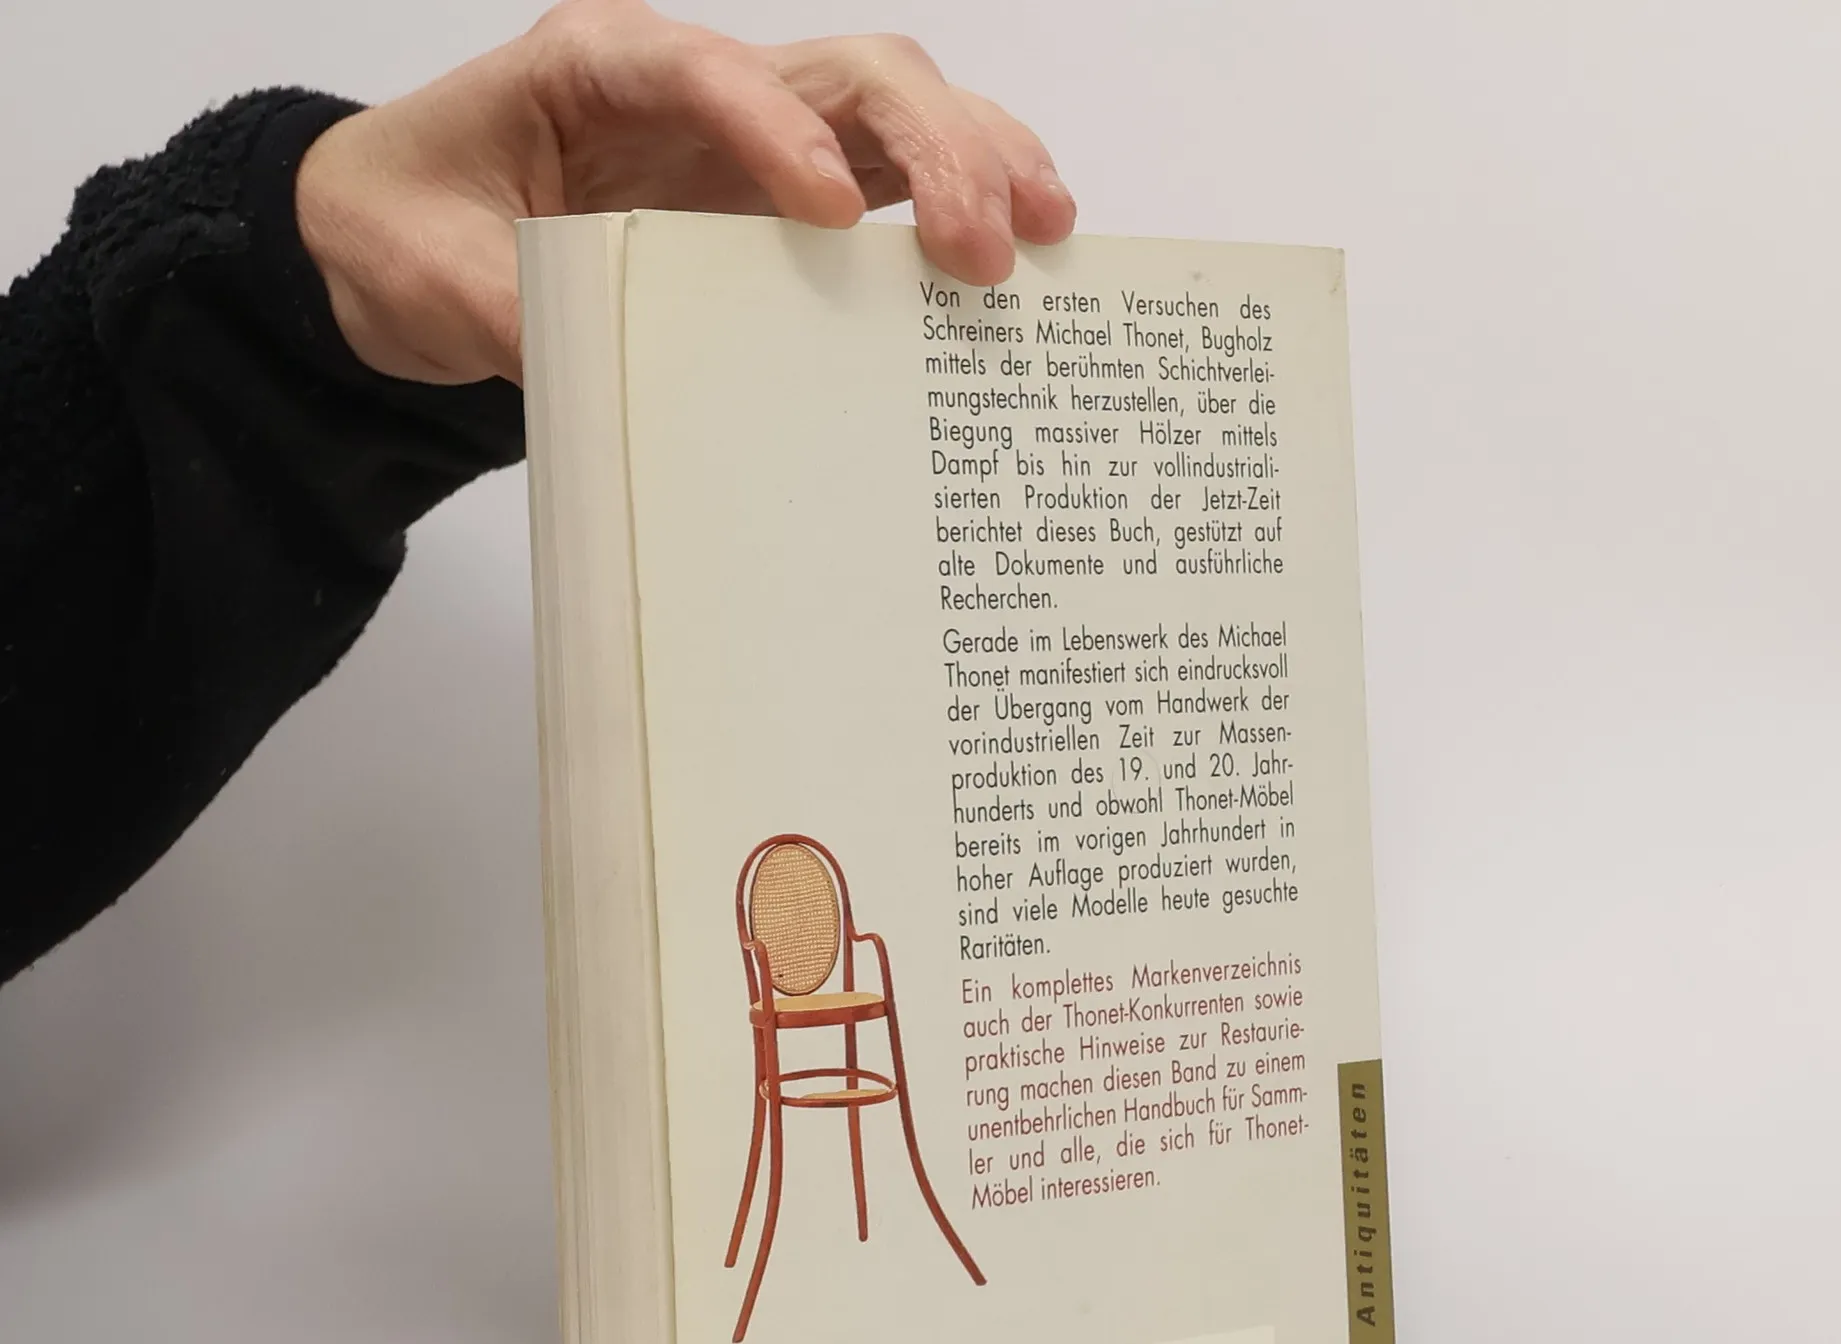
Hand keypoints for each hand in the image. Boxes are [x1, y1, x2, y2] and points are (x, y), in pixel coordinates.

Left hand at [296, 2, 1076, 384]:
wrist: (399, 234)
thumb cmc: (408, 224)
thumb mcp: (426, 276)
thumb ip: (506, 315)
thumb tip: (600, 382)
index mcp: (594, 68)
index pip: (704, 71)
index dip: (777, 129)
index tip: (829, 214)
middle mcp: (692, 86)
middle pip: (841, 72)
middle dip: (929, 145)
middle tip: (985, 246)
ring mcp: (744, 137)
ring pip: (888, 107)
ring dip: (976, 157)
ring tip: (1046, 230)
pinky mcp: (771, 196)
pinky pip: (883, 179)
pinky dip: (953, 204)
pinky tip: (1013, 251)